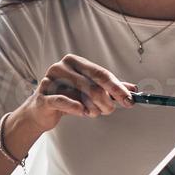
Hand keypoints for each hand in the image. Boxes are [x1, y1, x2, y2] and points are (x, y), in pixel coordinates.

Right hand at [21, 54, 137, 133]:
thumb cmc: (67, 96)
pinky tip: (82, 112)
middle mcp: (61, 67)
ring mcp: (50, 80)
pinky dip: (77, 108)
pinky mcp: (43, 96)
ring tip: (92, 112)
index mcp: (74, 61)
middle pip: (93, 85)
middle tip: (109, 110)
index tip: (129, 100)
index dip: (117, 88)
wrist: (41, 110)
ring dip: (93, 109)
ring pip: (82, 96)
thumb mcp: (89, 89)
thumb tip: (132, 89)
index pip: (101, 73)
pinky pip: (64, 101)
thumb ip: (109, 88)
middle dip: (106, 101)